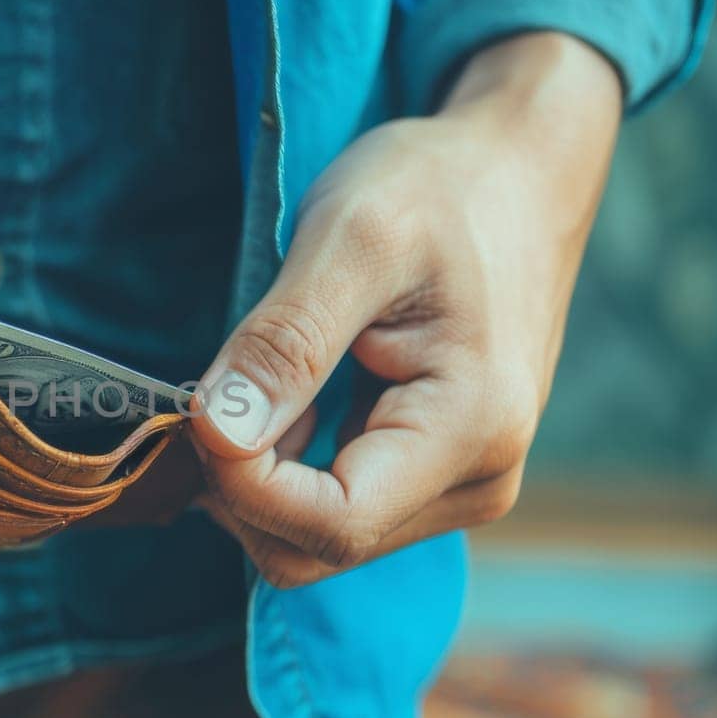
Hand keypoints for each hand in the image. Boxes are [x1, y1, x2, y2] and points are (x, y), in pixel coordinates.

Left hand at [191, 33, 622, 587]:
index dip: (242, 484)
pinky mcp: (435, 473)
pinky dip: (287, 463)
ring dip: (261, 472)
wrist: (516, 169)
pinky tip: (288, 393)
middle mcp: (478, 481)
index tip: (200, 407)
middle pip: (316, 547)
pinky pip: (335, 504)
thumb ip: (285, 343)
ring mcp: (460, 484)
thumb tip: (217, 436)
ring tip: (264, 375)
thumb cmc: (438, 188)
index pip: (330, 526)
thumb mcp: (350, 239)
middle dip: (241, 484)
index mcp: (471, 431)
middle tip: (218, 387)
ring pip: (317, 534)